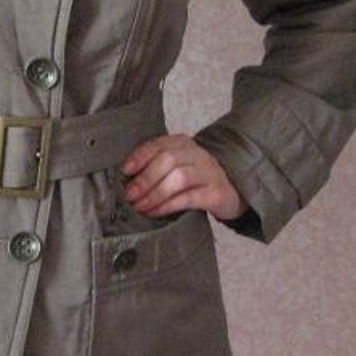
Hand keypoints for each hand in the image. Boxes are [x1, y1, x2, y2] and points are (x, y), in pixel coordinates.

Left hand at [120, 133, 247, 221]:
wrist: (231, 188)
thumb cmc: (195, 177)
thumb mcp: (176, 164)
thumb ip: (155, 165)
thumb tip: (125, 180)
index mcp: (182, 143)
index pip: (158, 144)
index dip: (139, 157)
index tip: (124, 171)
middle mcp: (197, 154)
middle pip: (168, 160)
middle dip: (145, 178)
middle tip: (130, 195)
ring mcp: (208, 173)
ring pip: (179, 178)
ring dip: (154, 194)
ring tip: (139, 206)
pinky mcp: (216, 193)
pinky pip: (189, 198)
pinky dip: (168, 206)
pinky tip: (154, 212)